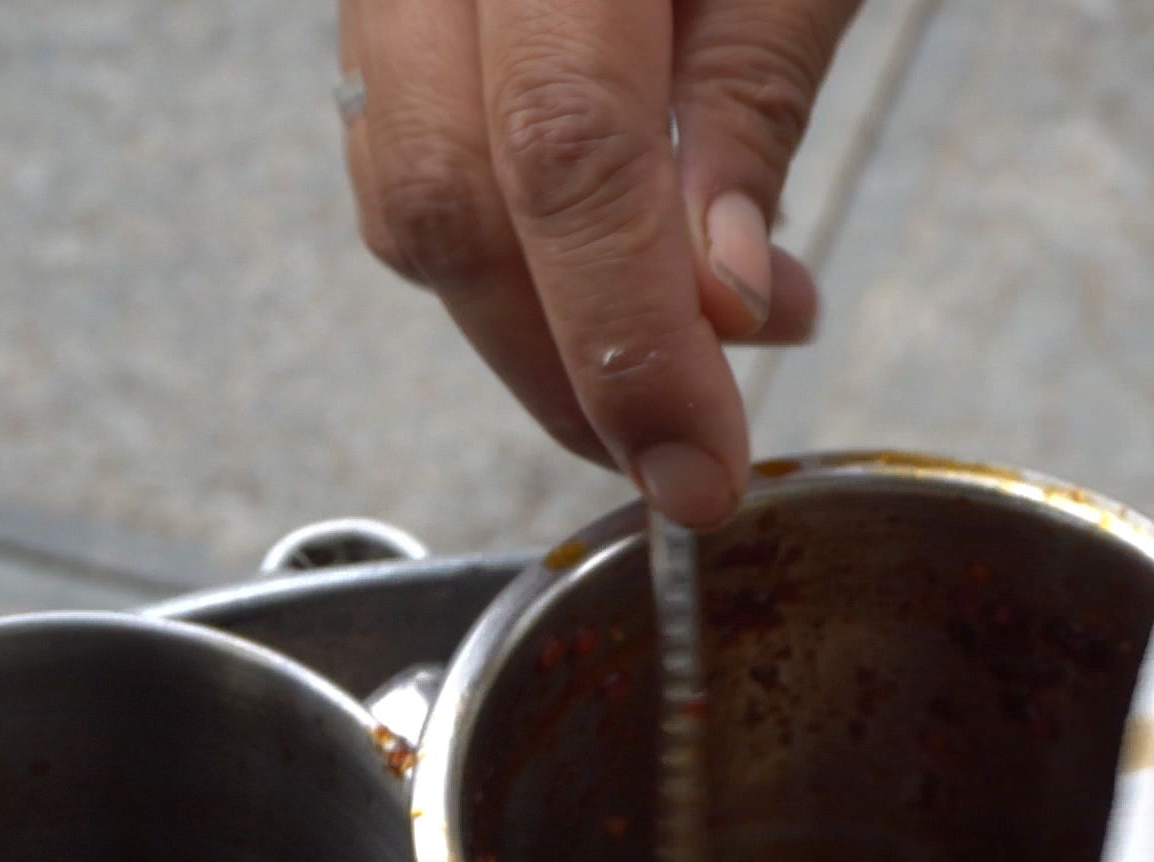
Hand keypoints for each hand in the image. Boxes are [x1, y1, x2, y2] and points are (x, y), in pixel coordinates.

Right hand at [334, 0, 861, 526]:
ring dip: (533, 316)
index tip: (698, 472)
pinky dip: (501, 233)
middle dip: (564, 365)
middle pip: (443, 197)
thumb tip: (725, 301)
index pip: (562, 153)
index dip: (630, 342)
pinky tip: (612, 259)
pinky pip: (398, 131)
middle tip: (687, 446)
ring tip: (684, 351)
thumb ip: (754, 97)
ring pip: (401, 183)